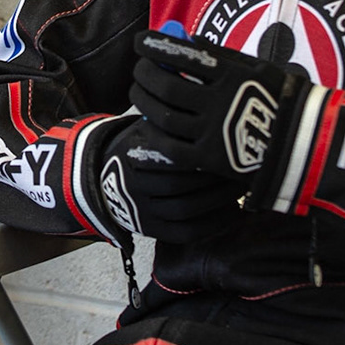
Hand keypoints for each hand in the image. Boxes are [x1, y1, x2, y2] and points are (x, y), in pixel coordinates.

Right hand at [96, 121, 241, 243]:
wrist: (106, 184)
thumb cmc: (138, 151)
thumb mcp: (144, 132)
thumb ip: (168, 125)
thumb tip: (204, 112)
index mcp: (131, 158)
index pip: (171, 157)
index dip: (200, 155)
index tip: (226, 147)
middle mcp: (133, 187)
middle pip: (179, 185)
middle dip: (213, 178)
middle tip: (238, 168)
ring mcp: (142, 212)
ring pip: (185, 210)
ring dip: (217, 200)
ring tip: (238, 187)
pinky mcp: (152, 231)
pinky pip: (186, 232)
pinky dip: (212, 224)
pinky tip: (231, 212)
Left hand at [129, 29, 310, 186]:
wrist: (303, 144)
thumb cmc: (280, 99)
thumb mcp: (258, 69)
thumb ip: (223, 56)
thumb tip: (188, 41)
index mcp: (232, 75)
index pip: (183, 55)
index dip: (155, 46)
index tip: (140, 41)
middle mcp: (220, 102)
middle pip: (167, 86)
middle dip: (145, 74)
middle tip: (138, 69)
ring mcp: (214, 132)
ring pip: (164, 116)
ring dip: (144, 102)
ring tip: (138, 93)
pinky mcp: (210, 159)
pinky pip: (171, 148)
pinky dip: (153, 136)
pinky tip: (146, 128)